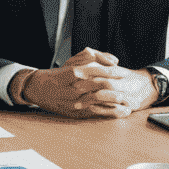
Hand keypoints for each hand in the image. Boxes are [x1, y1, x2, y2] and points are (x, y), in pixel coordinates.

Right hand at [20, 52, 152, 117]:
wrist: (39, 89)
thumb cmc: (58, 75)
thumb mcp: (73, 60)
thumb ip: (92, 56)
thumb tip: (113, 60)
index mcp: (74, 72)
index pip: (98, 70)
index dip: (113, 72)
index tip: (124, 73)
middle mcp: (74, 86)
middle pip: (100, 85)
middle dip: (117, 86)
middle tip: (129, 86)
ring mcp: (75, 101)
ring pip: (99, 100)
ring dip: (115, 101)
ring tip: (127, 101)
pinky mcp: (76, 112)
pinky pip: (95, 112)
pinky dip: (108, 112)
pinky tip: (119, 112)